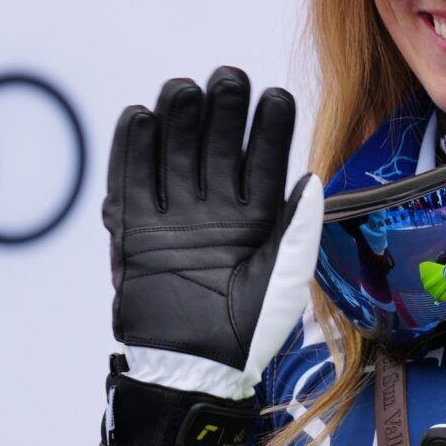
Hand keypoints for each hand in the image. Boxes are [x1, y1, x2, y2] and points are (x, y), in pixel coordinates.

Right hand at [97, 66, 320, 445]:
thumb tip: (313, 178)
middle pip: (216, 146)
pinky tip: (139, 116)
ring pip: (175, 155)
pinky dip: (132, 150)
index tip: (275, 96)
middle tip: (227, 77)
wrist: (194, 369)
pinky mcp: (137, 229)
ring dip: (179, 120)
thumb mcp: (285, 278)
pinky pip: (132, 182)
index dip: (269, 129)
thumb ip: (298, 228)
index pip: (264, 161)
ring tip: (185, 88)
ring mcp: (175, 216)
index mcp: (257, 217)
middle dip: (223, 111)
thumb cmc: (251, 330)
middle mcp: (216, 209)